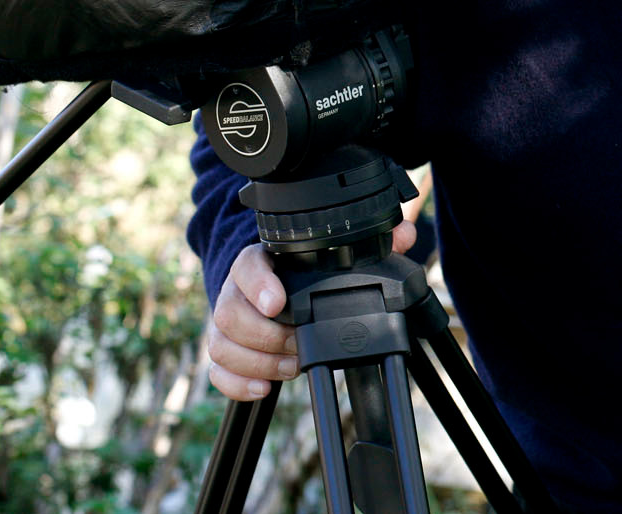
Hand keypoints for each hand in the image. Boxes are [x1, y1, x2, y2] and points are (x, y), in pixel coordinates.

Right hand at [207, 218, 418, 400]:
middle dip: (267, 336)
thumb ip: (369, 241)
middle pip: (230, 313)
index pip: (247, 266)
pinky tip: (265, 388)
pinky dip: (238, 384)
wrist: (266, 285)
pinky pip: (217, 371)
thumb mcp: (331, 253)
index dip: (258, 285)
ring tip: (292, 367)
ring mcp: (226, 322)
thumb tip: (404, 234)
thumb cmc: (302, 271)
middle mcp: (235, 291)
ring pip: (222, 344)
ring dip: (259, 362)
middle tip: (299, 343)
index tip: (278, 303)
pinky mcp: (224, 349)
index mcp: (260, 262)